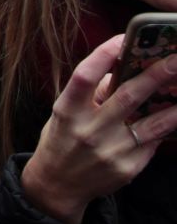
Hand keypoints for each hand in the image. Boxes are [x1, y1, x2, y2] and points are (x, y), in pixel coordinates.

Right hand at [20, 35, 176, 223]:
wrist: (58, 184)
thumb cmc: (62, 139)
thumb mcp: (65, 113)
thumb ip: (90, 93)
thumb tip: (123, 68)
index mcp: (67, 110)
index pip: (84, 76)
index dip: (104, 55)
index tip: (123, 38)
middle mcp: (89, 130)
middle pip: (127, 96)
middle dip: (155, 75)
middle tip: (176, 58)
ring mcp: (111, 150)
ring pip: (152, 123)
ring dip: (175, 103)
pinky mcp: (129, 167)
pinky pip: (155, 141)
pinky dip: (168, 125)